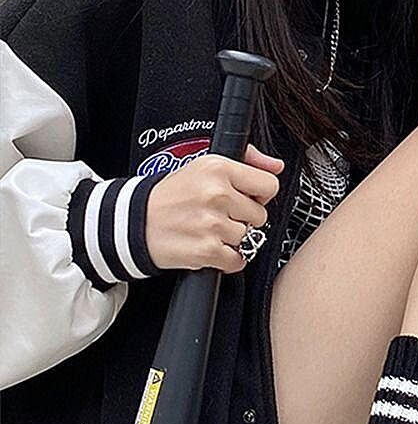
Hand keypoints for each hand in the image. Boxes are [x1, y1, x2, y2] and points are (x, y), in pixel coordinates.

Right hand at [145, 144, 283, 273]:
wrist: (135, 222)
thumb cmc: (170, 196)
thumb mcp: (203, 166)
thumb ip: (246, 163)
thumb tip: (275, 166)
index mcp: (217, 168)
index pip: (268, 185)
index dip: (258, 195)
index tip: (243, 197)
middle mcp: (216, 193)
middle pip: (260, 216)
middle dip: (243, 219)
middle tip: (218, 215)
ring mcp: (213, 223)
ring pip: (249, 239)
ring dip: (232, 239)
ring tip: (209, 230)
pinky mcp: (208, 250)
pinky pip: (238, 260)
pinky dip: (226, 259)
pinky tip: (209, 246)